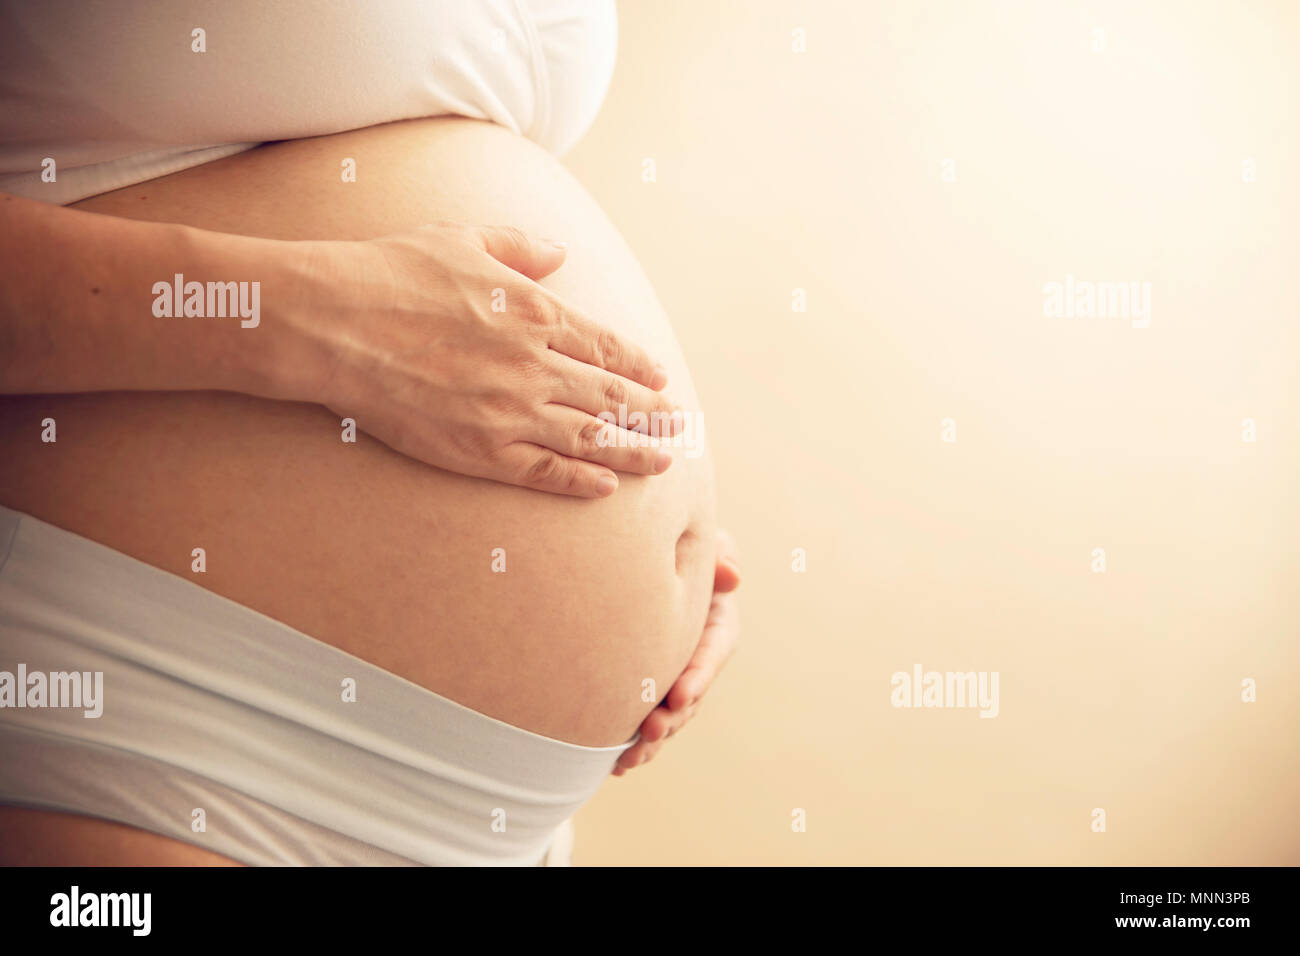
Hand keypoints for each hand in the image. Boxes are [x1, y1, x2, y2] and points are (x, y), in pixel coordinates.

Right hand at [292, 222, 680, 496]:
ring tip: (661, 462)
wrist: (333, 322)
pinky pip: (544, 471)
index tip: (659, 379)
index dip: (637, 366)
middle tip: (678, 427)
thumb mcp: (463, 240)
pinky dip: (580, 480)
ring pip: (589, 437)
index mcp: (534, 312)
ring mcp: (510, 412)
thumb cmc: (390, 273)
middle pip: (609, 396)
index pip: (605, 347)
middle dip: (650, 414)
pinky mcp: (480, 450)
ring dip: (632, 451)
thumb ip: (518, 247)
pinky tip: (605, 487)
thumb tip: (558, 253)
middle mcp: (534, 365)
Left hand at [614, 529, 740, 774]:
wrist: (643, 553)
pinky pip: (646, 719)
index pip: (714, 649)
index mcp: (718, 622)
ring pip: (670, 715)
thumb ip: (720, 553)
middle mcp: (700, 655)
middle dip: (673, 717)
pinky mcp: (651, 687)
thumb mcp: (706, 541)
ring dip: (652, 740)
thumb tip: (730, 574)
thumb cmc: (681, 543)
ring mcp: (675, 674)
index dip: (699, 674)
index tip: (680, 694)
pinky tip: (616, 766)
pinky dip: (633, 744)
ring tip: (628, 758)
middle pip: (692, 692)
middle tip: (650, 730)